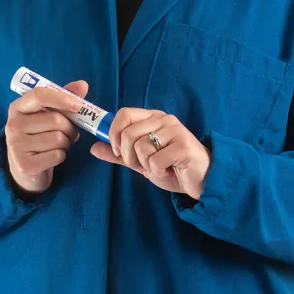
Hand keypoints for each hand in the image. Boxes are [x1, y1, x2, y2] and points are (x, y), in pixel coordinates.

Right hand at [5, 80, 87, 195]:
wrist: (24, 169)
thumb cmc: (39, 136)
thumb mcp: (47, 114)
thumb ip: (64, 97)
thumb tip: (82, 85)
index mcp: (17, 108)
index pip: (39, 95)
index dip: (62, 98)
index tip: (79, 105)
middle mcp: (13, 125)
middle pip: (55, 119)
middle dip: (70, 127)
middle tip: (69, 132)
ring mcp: (17, 146)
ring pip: (59, 138)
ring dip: (66, 142)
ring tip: (58, 145)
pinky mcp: (25, 165)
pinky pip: (57, 155)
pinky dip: (61, 156)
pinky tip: (52, 157)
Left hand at [90, 107, 210, 201]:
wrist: (200, 180)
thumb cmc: (171, 167)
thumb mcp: (140, 161)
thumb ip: (118, 154)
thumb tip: (93, 148)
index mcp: (153, 118)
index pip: (124, 114)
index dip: (114, 133)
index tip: (117, 151)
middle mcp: (164, 119)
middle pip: (128, 134)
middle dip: (129, 156)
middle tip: (143, 164)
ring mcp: (175, 131)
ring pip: (140, 148)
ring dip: (146, 165)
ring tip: (160, 166)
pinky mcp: (183, 146)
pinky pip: (155, 161)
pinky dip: (158, 171)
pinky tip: (170, 170)